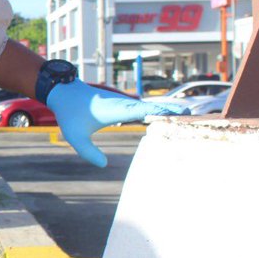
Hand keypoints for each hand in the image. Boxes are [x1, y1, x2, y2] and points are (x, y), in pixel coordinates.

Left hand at [48, 79, 189, 166]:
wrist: (64, 91)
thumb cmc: (69, 113)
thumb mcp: (74, 135)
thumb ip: (88, 152)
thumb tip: (104, 165)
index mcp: (115, 109)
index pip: (142, 110)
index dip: (160, 111)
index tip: (178, 113)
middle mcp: (123, 104)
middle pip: (152, 107)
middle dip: (172, 111)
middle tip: (194, 115)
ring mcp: (124, 103)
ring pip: (150, 106)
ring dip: (168, 110)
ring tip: (190, 116)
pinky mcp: (123, 105)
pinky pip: (144, 107)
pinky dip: (158, 111)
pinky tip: (169, 117)